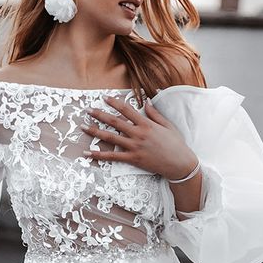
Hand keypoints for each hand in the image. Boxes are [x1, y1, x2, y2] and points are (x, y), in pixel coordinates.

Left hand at [81, 95, 197, 179]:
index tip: (104, 97)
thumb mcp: (168, 125)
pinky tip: (88, 153)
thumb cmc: (176, 144)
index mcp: (146, 124)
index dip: (114, 103)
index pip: (127, 110)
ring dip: (95, 131)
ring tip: (82, 126)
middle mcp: (138, 133)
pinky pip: (112, 156)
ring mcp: (134, 147)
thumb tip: (146, 101)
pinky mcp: (133, 159)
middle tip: (87, 110)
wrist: (180, 164)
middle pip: (114, 121)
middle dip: (99, 114)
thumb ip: (155, 113)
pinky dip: (99, 155)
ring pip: (110, 137)